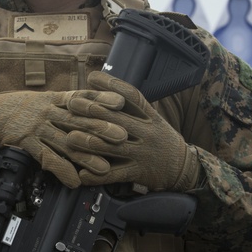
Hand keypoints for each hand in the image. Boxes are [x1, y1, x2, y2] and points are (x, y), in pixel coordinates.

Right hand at [0, 90, 124, 187]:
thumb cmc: (20, 108)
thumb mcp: (44, 100)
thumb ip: (66, 103)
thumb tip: (93, 104)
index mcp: (55, 99)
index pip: (82, 96)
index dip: (101, 98)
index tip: (121, 102)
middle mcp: (48, 110)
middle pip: (78, 119)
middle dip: (101, 128)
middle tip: (122, 136)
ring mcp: (37, 126)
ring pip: (65, 141)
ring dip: (85, 156)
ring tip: (104, 168)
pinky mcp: (25, 141)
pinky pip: (46, 157)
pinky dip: (61, 170)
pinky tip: (74, 181)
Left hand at [65, 71, 200, 190]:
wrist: (182, 168)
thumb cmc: (159, 138)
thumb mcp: (152, 118)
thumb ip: (131, 107)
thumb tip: (103, 87)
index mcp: (150, 116)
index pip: (132, 96)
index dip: (112, 85)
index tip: (92, 77)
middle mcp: (147, 132)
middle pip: (117, 119)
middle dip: (92, 111)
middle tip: (71, 104)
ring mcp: (143, 154)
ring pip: (112, 147)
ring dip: (88, 143)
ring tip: (69, 139)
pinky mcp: (138, 173)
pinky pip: (114, 175)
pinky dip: (97, 175)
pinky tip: (81, 173)